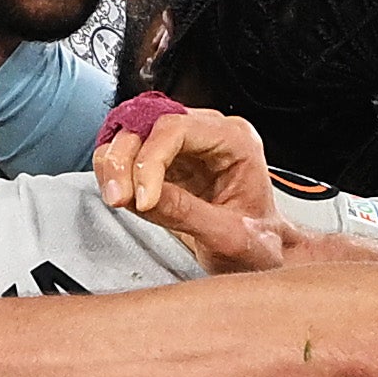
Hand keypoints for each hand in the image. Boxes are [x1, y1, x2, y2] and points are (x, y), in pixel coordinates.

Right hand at [97, 95, 282, 271]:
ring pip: (132, 134)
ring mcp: (187, 145)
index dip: (151, 161)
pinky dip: (114, 170)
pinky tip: (118, 193)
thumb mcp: (229, 236)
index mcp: (236, 140)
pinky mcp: (167, 162)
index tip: (142, 200)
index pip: (178, 129)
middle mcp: (210, 133)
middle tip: (118, 197)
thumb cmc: (260, 243)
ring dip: (114, 163)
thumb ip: (186, 213)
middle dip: (125, 160)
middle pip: (149, 124)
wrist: (264, 252)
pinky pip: (129, 154)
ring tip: (116, 197)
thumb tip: (142, 198)